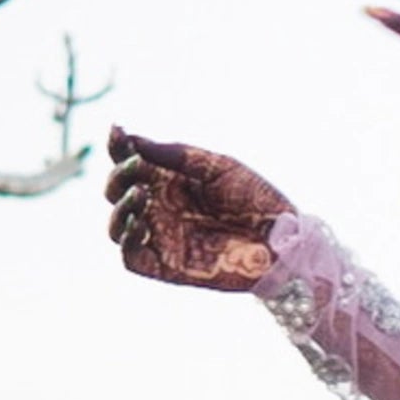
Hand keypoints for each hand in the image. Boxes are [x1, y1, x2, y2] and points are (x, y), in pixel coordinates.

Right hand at [104, 127, 289, 292]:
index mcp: (169, 180)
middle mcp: (159, 207)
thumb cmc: (255, 198)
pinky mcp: (163, 266)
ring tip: (139, 194)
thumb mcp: (215, 166)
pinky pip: (129, 257)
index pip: (130, 162)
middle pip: (116, 191)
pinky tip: (140, 223)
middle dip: (118, 176)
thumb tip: (131, 137)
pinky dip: (126, 239)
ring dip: (120, 207)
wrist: (283, 240)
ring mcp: (159, 237)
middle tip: (136, 167)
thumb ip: (175, 155)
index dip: (117, 147)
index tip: (118, 132)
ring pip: (116, 225)